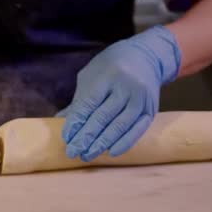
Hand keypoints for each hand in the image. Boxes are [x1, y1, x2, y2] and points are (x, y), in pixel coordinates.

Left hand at [56, 25, 181, 161]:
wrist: (146, 57)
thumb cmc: (110, 68)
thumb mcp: (90, 75)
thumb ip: (79, 99)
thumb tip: (60, 120)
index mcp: (107, 75)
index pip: (88, 103)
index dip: (76, 122)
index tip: (66, 138)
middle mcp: (126, 87)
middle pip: (103, 117)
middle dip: (86, 137)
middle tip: (73, 152)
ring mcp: (140, 99)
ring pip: (119, 126)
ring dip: (101, 144)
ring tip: (87, 155)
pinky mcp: (151, 110)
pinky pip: (137, 130)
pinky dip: (124, 143)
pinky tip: (110, 153)